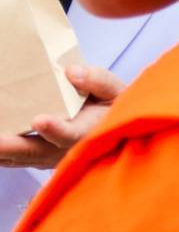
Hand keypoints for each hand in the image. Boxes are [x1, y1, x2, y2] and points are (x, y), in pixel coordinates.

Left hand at [0, 65, 124, 168]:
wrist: (112, 124)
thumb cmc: (112, 104)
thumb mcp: (115, 89)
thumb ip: (98, 80)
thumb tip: (72, 72)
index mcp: (89, 131)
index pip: (71, 134)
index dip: (55, 129)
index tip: (39, 120)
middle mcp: (68, 149)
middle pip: (36, 152)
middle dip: (10, 147)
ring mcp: (51, 157)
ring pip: (20, 158)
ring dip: (1, 151)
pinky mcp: (38, 157)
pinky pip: (14, 158)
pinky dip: (0, 152)